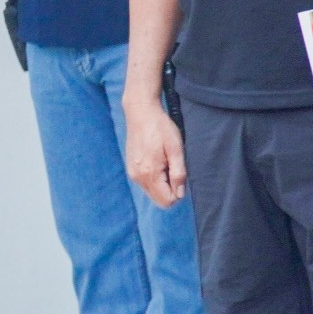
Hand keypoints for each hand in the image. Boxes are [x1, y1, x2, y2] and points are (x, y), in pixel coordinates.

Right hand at [122, 83, 185, 206]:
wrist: (141, 112)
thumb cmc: (160, 128)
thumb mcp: (176, 148)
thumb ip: (178, 173)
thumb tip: (180, 194)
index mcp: (150, 173)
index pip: (167, 201)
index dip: (178, 192)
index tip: (179, 173)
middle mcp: (138, 177)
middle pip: (159, 200)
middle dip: (170, 190)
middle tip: (173, 167)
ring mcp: (133, 173)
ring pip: (152, 192)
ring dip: (162, 183)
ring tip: (164, 161)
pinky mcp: (131, 168)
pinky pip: (146, 183)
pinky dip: (154, 178)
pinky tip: (156, 159)